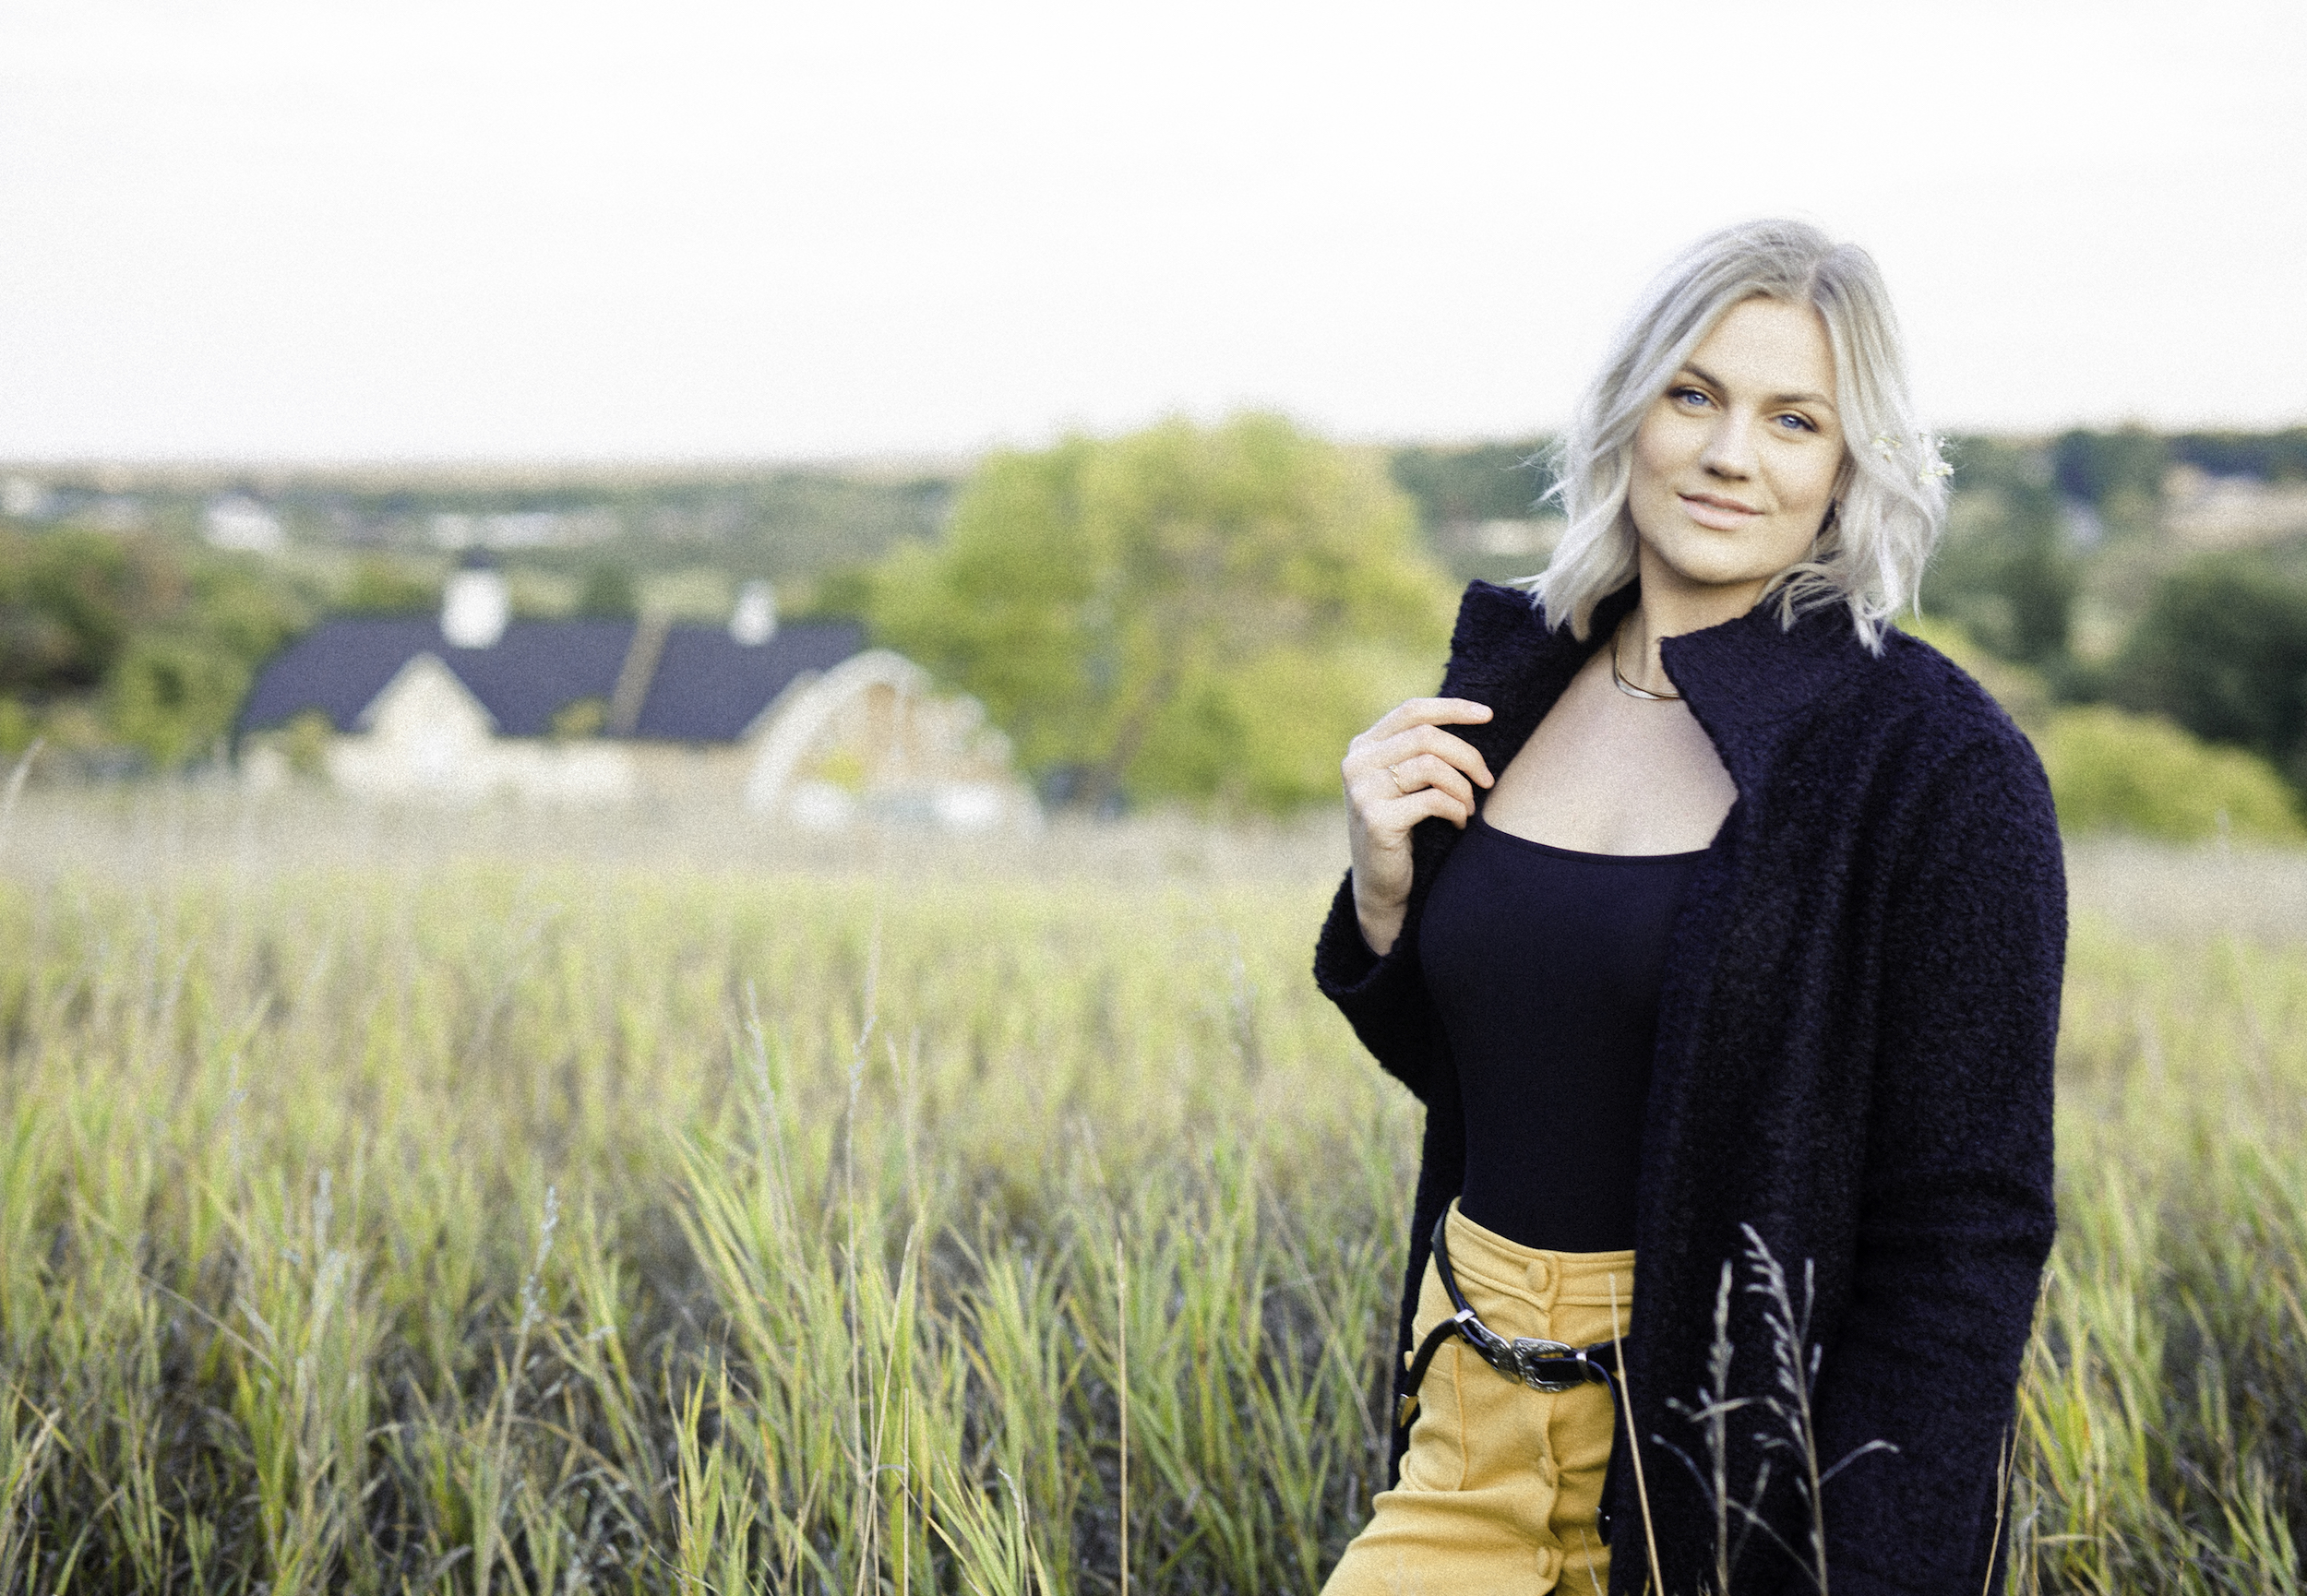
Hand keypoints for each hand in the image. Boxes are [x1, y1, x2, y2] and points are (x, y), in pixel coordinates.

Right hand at [1342, 697, 1494, 953]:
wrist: (1381, 885)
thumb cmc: (1404, 829)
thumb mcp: (1405, 782)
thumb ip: (1419, 751)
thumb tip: (1471, 715)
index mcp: (1363, 747)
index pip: (1412, 711)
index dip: (1453, 709)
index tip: (1489, 715)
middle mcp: (1356, 764)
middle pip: (1426, 737)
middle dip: (1468, 756)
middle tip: (1488, 780)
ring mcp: (1362, 791)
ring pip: (1432, 766)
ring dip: (1463, 788)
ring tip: (1469, 808)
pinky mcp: (1376, 819)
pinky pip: (1433, 800)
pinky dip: (1456, 810)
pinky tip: (1458, 824)